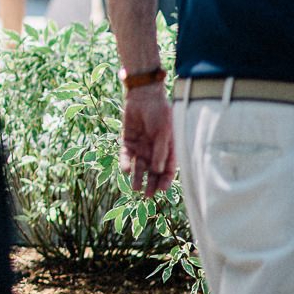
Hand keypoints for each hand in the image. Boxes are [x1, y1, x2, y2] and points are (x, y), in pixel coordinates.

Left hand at [120, 83, 176, 197]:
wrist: (144, 96)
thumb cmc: (160, 113)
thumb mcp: (164, 131)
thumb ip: (161, 149)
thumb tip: (158, 169)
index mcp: (168, 148)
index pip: (168, 168)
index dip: (166, 179)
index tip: (162, 190)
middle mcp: (155, 149)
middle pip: (153, 171)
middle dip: (151, 184)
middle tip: (147, 197)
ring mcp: (141, 146)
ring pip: (139, 166)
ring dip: (137, 177)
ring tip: (135, 189)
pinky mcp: (128, 141)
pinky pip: (126, 155)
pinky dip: (125, 163)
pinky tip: (125, 171)